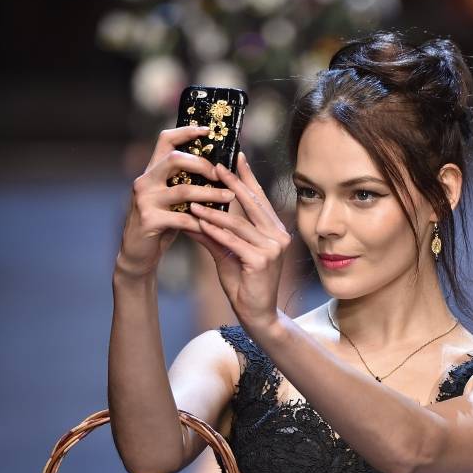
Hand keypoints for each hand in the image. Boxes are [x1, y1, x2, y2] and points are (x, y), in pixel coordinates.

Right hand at [115, 125, 235, 278]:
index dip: (186, 131)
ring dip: (210, 194)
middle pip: (175, 159)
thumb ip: (183, 184)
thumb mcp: (170, 201)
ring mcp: (145, 200)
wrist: (137, 254)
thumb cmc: (160, 226)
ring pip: (183, 190)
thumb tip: (215, 171)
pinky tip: (213, 225)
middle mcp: (145, 181)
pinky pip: (181, 218)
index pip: (165, 140)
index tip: (207, 130)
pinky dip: (200, 221)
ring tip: (229, 197)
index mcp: (151, 172)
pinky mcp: (148, 220)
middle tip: (221, 173)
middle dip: (203, 164)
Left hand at [188, 153, 291, 328]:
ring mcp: (272, 249)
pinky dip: (215, 232)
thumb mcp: (227, 253)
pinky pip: (233, 241)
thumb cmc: (244, 285)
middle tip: (215, 166)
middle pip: (252, 204)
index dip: (248, 177)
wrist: (257, 315)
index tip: (236, 156)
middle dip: (232, 184)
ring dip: (214, 211)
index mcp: (274, 231)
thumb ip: (215, 233)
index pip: (259, 199)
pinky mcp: (261, 261)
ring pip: (238, 223)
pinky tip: (200, 223)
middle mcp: (278, 236)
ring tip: (194, 200)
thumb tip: (195, 213)